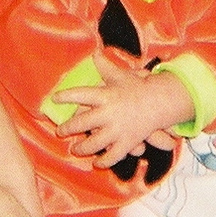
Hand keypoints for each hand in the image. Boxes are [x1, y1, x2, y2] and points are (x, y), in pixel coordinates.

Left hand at [53, 51, 190, 166]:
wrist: (160, 103)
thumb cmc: (138, 88)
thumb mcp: (121, 76)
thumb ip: (105, 67)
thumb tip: (94, 53)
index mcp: (105, 95)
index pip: (80, 94)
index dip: (65, 96)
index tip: (54, 98)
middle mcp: (108, 113)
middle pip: (81, 123)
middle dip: (67, 128)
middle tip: (60, 131)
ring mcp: (117, 130)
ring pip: (93, 143)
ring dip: (82, 148)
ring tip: (75, 149)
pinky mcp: (127, 142)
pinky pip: (112, 156)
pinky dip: (104, 161)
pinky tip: (97, 163)